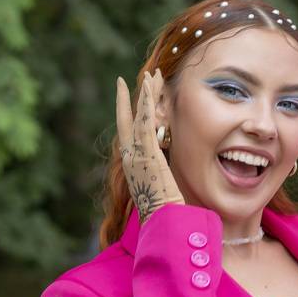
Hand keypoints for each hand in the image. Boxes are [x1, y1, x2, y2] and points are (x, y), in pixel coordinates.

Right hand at [115, 70, 184, 223]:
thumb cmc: (165, 213)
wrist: (162, 222)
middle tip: (145, 75)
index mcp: (132, 165)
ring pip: (139, 116)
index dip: (128, 110)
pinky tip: (151, 88)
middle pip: (130, 118)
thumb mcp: (160, 188)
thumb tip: (169, 169)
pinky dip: (146, 104)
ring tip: (153, 74)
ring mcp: (137, 154)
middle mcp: (130, 157)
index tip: (130, 94)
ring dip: (146, 93)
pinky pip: (146, 123)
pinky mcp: (148, 153)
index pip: (128, 131)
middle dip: (138, 95)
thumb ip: (161, 173)